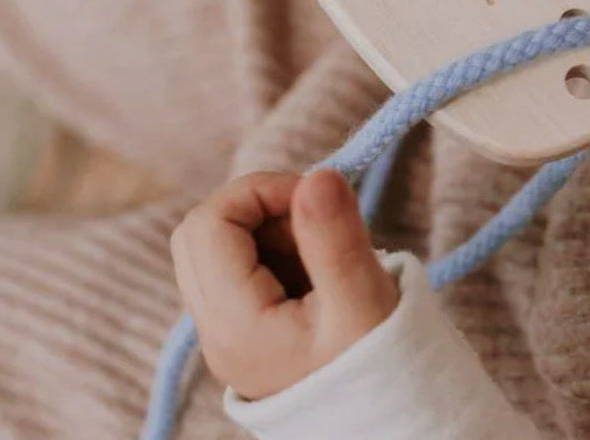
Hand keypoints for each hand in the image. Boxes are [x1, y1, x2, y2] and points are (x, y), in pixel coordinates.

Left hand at [171, 169, 398, 400]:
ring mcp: (225, 334)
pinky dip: (273, 252)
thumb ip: (335, 237)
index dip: (260, 191)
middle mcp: (216, 332)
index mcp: (235, 325)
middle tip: (315, 223)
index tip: (316, 200)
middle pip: (201, 231)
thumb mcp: (363, 302)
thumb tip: (316, 175)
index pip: (210, 222)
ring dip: (268, 229)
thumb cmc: (380, 372)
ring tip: (323, 253)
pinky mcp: (243, 333)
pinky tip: (317, 273)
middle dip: (258, 207)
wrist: (388, 427)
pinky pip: (237, 270)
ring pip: (217, 247)